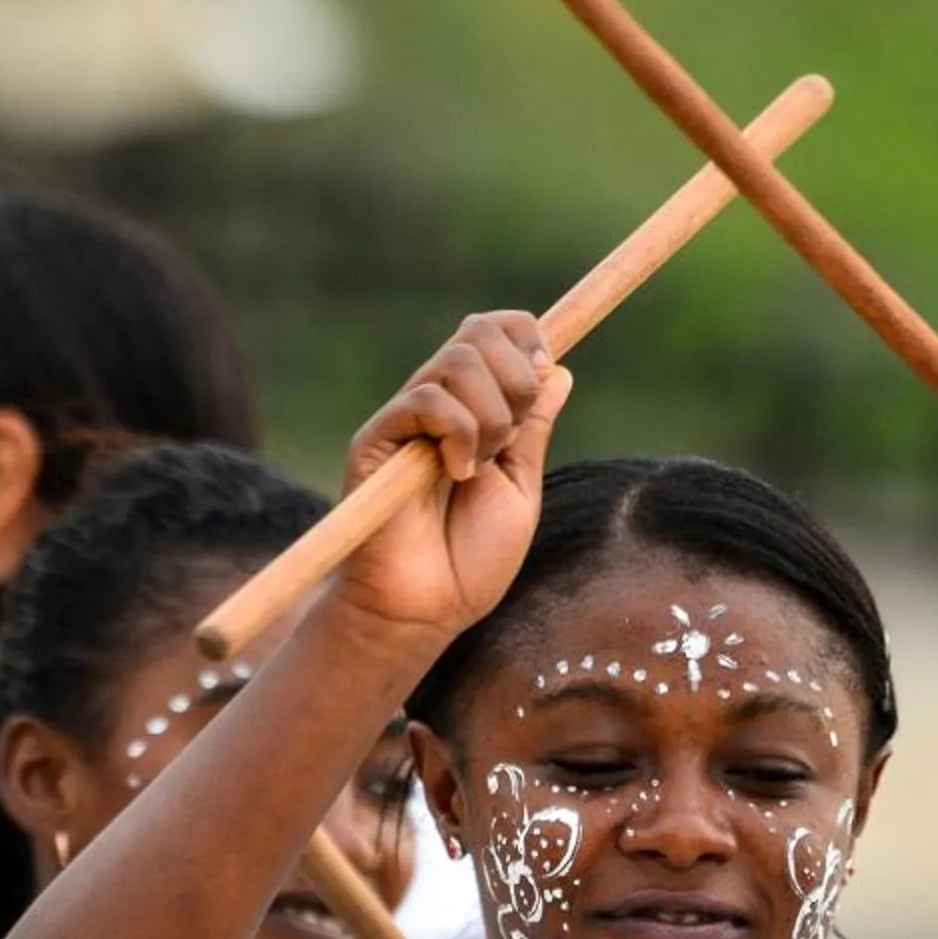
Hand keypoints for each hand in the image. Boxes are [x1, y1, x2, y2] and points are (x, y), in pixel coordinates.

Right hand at [331, 312, 572, 646]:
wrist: (425, 608)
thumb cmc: (469, 562)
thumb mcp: (519, 486)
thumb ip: (533, 430)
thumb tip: (560, 371)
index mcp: (472, 408)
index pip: (494, 330)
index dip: (527, 336)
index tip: (544, 375)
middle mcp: (436, 404)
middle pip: (479, 330)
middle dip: (517, 378)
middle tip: (509, 440)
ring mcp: (404, 419)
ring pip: (457, 360)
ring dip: (491, 415)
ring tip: (477, 468)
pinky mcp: (377, 439)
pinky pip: (428, 400)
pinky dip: (458, 432)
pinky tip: (456, 473)